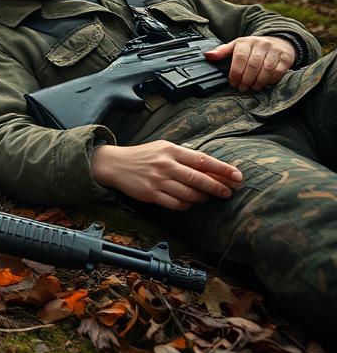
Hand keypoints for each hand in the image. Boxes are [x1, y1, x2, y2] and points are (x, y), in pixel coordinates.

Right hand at [91, 141, 241, 210]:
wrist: (115, 164)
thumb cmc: (144, 156)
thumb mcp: (163, 148)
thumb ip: (185, 155)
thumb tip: (213, 167)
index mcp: (171, 150)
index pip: (203, 160)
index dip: (223, 169)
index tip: (238, 176)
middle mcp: (166, 165)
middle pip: (198, 179)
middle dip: (217, 187)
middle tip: (229, 192)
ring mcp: (158, 180)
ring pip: (189, 194)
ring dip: (202, 198)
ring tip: (206, 197)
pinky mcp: (151, 194)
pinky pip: (176, 204)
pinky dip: (187, 205)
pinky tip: (189, 202)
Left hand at [204, 35, 296, 91]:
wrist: (279, 41)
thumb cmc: (253, 47)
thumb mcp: (237, 46)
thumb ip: (222, 51)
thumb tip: (207, 56)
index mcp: (246, 42)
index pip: (239, 58)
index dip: (235, 72)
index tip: (233, 83)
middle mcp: (261, 44)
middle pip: (253, 65)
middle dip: (246, 80)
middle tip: (242, 88)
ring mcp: (274, 50)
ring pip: (266, 69)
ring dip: (258, 82)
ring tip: (253, 88)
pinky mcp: (286, 57)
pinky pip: (279, 71)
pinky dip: (271, 80)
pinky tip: (266, 84)